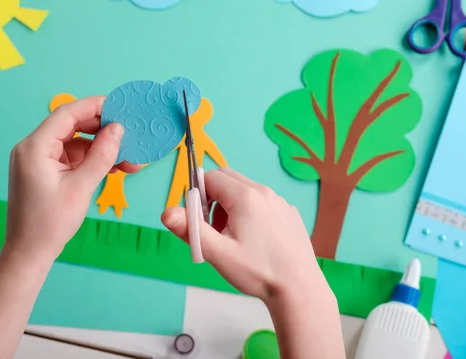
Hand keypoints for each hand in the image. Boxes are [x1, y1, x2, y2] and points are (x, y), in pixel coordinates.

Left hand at [5, 96, 139, 261]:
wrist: (29, 253)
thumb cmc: (49, 224)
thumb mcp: (81, 187)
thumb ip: (101, 155)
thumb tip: (117, 129)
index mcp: (35, 147)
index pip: (67, 114)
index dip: (95, 106)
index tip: (120, 107)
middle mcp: (33, 148)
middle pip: (72, 126)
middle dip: (103, 131)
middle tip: (130, 136)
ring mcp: (38, 159)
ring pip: (76, 142)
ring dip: (101, 149)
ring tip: (128, 160)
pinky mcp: (45, 170)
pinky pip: (72, 157)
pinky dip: (92, 160)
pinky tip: (113, 167)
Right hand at [161, 167, 328, 303]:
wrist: (298, 288)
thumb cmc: (258, 271)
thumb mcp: (218, 253)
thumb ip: (190, 230)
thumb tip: (166, 212)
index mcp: (245, 197)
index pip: (211, 177)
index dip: (198, 196)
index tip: (199, 220)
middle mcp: (264, 192)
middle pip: (228, 178)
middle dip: (213, 198)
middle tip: (214, 229)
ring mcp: (279, 201)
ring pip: (245, 190)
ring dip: (231, 206)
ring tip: (233, 238)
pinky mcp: (289, 212)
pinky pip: (262, 202)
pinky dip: (250, 213)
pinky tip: (255, 241)